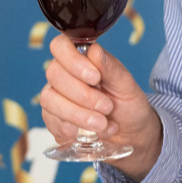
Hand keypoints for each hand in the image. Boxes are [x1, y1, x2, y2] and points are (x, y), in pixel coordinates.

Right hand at [39, 35, 162, 181]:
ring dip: (79, 114)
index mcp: (81, 59)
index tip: (95, 78)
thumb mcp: (127, 85)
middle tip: (107, 106)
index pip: (60, 46)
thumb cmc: (128, 105)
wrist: (131, 136)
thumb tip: (94, 50)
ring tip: (102, 123)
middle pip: (54, 74)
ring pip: (50, 99)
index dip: (73, 61)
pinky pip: (53, 122)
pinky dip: (76, 129)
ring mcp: (55, 98)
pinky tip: (94, 132)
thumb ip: (110, 68)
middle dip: (82, 94)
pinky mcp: (53, 121)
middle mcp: (64, 75)